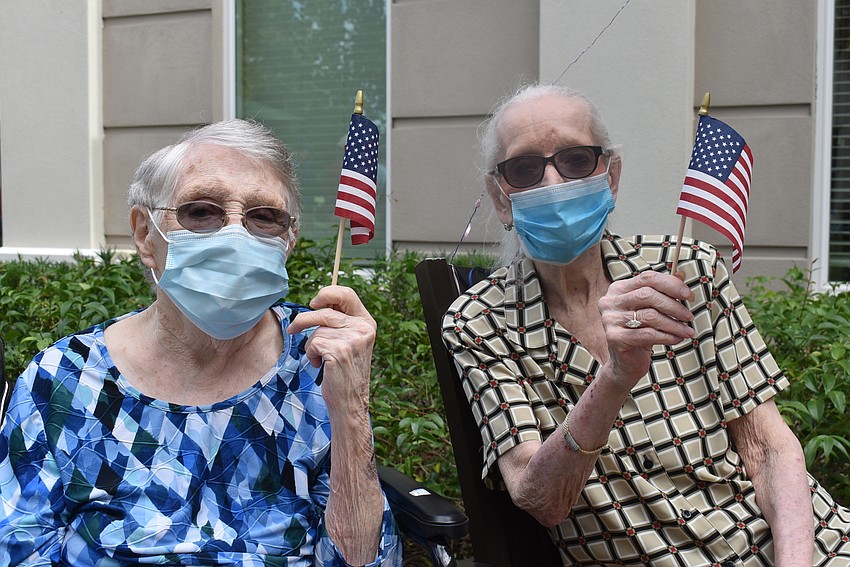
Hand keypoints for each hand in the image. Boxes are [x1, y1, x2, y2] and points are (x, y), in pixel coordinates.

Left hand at [286, 285, 376, 416]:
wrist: (350, 401)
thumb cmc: (345, 371)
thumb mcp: (350, 341)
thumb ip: (341, 322)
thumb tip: (318, 303)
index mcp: (366, 322)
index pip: (347, 293)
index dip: (327, 293)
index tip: (314, 303)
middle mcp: (363, 328)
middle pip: (325, 311)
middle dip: (305, 319)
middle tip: (294, 328)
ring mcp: (352, 339)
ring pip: (317, 329)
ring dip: (311, 344)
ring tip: (319, 358)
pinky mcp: (339, 350)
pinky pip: (314, 343)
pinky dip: (311, 354)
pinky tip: (320, 365)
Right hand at [598, 271, 694, 385]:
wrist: (625, 362)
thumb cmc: (639, 332)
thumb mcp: (651, 309)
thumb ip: (662, 292)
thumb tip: (680, 275)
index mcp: (618, 289)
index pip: (646, 278)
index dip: (670, 284)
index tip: (688, 295)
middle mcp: (610, 302)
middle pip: (648, 295)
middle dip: (674, 306)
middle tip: (689, 316)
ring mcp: (610, 319)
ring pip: (650, 316)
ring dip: (674, 324)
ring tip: (687, 331)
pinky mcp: (615, 337)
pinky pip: (647, 334)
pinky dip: (667, 336)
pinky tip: (677, 339)